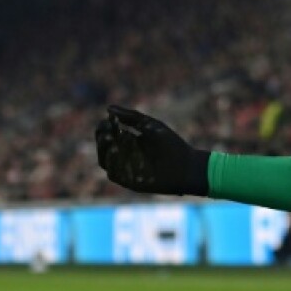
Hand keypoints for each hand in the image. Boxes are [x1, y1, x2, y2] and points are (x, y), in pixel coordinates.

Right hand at [95, 105, 210, 195]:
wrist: (188, 166)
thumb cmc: (173, 145)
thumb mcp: (152, 126)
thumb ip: (132, 117)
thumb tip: (109, 108)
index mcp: (129, 142)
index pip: (109, 135)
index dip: (104, 127)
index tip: (107, 120)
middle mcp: (125, 156)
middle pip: (104, 147)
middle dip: (102, 137)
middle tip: (107, 129)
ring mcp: (125, 170)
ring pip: (105, 160)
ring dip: (104, 149)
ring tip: (110, 137)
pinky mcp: (128, 182)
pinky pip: (113, 173)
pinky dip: (112, 163)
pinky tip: (115, 150)